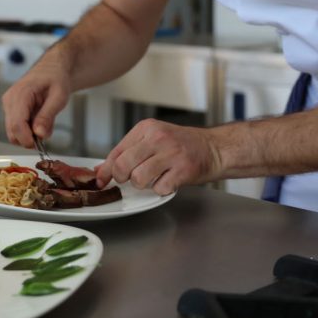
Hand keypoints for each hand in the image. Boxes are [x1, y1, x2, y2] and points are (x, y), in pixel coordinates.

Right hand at [1, 60, 72, 147]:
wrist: (51, 69)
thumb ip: (48, 116)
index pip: (16, 124)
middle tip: (46, 133)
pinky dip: (28, 130)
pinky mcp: (11, 109)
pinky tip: (39, 120)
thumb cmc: (56, 78)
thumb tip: (39, 135)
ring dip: (29, 135)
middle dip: (28, 138)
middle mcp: (10, 100)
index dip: (26, 138)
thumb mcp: (59, 96)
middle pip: (12, 131)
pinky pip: (16, 127)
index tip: (39, 145)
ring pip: (13, 132)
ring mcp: (8, 105)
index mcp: (20, 94)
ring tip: (45, 123)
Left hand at [95, 119, 222, 195]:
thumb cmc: (182, 145)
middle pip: (123, 165)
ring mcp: (171, 153)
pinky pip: (159, 188)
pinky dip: (162, 190)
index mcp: (147, 128)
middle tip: (131, 180)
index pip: (117, 151)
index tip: (102, 180)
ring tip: (154, 178)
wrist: (215, 147)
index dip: (107, 170)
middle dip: (122, 178)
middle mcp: (158, 137)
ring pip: (139, 179)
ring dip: (143, 185)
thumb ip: (129, 152)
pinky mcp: (183, 169)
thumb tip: (103, 170)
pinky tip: (169, 180)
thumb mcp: (154, 139)